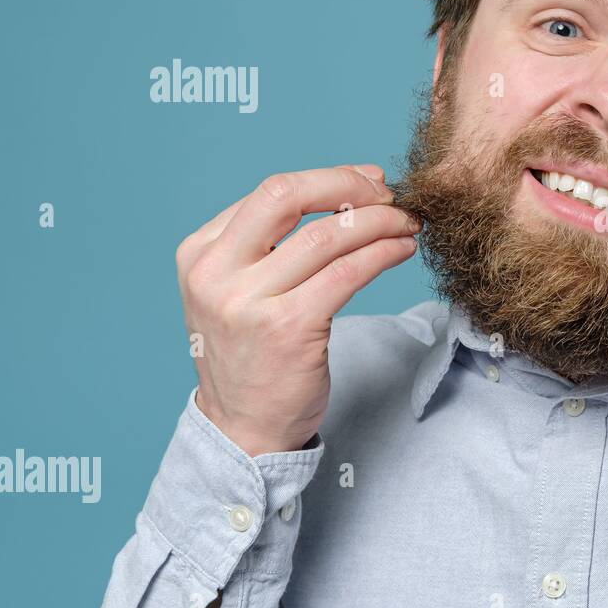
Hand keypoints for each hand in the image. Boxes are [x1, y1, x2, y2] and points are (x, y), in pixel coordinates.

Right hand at [176, 165, 421, 455]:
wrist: (242, 428)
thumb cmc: (252, 353)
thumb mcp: (237, 290)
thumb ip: (270, 244)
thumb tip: (347, 190)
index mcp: (199, 253)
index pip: (270, 192)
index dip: (330, 179)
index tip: (369, 181)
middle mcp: (215, 272)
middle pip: (287, 195)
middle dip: (349, 186)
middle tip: (391, 194)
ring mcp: (248, 302)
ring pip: (327, 235)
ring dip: (380, 222)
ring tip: (408, 224)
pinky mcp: (287, 329)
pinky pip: (347, 273)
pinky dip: (383, 254)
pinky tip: (402, 251)